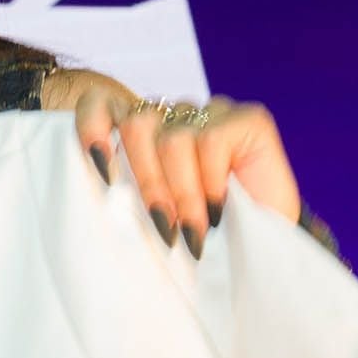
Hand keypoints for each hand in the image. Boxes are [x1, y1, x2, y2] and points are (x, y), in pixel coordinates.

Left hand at [50, 76, 301, 253]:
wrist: (264, 254)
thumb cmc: (202, 236)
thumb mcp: (153, 214)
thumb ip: (127, 192)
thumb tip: (106, 190)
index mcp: (144, 132)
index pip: (102, 104)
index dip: (92, 128)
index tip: (102, 172)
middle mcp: (176, 115)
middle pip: (137, 125)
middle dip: (148, 183)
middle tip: (164, 228)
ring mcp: (212, 113)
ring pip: (173, 139)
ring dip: (183, 195)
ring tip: (194, 232)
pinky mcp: (248, 118)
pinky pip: (211, 141)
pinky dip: (211, 184)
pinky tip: (219, 211)